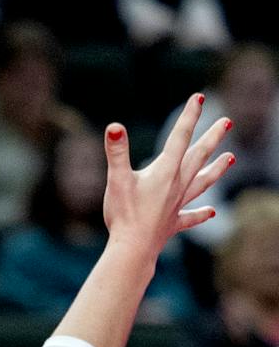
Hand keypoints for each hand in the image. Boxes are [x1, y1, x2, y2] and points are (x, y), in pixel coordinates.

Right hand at [102, 95, 233, 253]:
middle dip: (213, 137)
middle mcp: (177, 184)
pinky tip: (211, 212)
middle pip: (199, 156)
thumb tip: (115, 127)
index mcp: (165, 171)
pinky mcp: (172, 223)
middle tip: (228, 121)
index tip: (199, 98)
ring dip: (217, 169)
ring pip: (202, 182)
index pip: (179, 137)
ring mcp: (177, 204)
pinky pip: (190, 216)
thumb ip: (117, 152)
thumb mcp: (117, 180)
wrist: (133, 249)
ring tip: (231, 158)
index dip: (189, 116)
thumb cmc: (124, 214)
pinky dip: (201, 213)